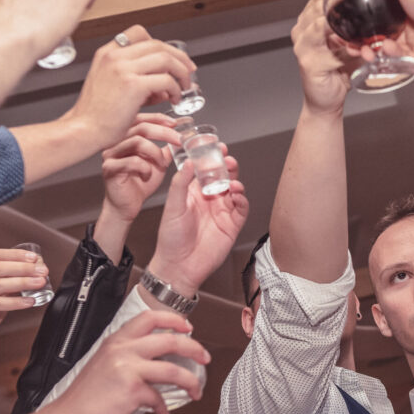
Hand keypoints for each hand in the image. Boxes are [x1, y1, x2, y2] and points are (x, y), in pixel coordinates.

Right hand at [48, 310, 209, 413]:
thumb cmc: (84, 399)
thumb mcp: (103, 365)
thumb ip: (127, 357)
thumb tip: (155, 360)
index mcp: (115, 341)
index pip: (149, 318)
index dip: (173, 320)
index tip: (187, 327)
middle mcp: (121, 351)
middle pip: (170, 340)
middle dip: (194, 349)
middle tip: (204, 358)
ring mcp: (127, 369)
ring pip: (173, 369)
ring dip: (191, 382)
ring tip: (196, 391)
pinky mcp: (131, 391)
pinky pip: (159, 397)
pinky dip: (163, 408)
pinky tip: (161, 413)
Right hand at [60, 25, 194, 151]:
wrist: (84, 130)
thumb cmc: (97, 114)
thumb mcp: (109, 84)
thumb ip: (133, 76)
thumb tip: (163, 81)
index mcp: (107, 53)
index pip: (139, 33)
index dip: (161, 44)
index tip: (173, 58)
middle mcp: (114, 56)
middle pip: (157, 45)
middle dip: (179, 58)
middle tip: (189, 71)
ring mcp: (124, 69)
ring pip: (165, 59)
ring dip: (181, 73)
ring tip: (182, 88)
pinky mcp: (134, 85)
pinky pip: (166, 80)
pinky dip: (176, 89)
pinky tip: (174, 99)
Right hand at [100, 114, 180, 222]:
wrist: (128, 205)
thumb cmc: (139, 184)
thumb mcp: (158, 163)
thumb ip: (165, 150)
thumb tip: (179, 138)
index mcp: (126, 137)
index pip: (140, 119)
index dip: (158, 118)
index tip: (175, 123)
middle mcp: (115, 142)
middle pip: (139, 127)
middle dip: (163, 132)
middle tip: (179, 140)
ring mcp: (110, 154)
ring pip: (136, 141)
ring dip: (155, 152)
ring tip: (162, 164)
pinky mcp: (109, 168)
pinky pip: (130, 161)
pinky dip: (144, 167)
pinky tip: (147, 175)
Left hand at [147, 154, 248, 297]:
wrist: (179, 267)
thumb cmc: (171, 239)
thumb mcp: (172, 207)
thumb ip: (181, 184)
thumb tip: (188, 163)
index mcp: (193, 192)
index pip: (205, 170)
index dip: (212, 157)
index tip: (216, 146)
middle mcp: (210, 200)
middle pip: (223, 177)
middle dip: (227, 166)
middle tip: (228, 160)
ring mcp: (222, 212)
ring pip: (235, 190)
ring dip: (236, 181)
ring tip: (232, 181)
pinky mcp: (232, 225)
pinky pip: (242, 208)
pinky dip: (242, 199)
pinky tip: (236, 196)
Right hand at [293, 0, 358, 114]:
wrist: (328, 102)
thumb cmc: (340, 73)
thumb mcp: (351, 44)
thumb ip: (357, 27)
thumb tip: (377, 10)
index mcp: (311, 22)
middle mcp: (303, 29)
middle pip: (318, 4)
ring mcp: (302, 44)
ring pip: (318, 19)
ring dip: (336, 12)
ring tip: (354, 6)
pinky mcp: (308, 61)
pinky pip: (320, 41)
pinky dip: (335, 36)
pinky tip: (347, 34)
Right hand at [350, 0, 413, 78]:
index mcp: (407, 4)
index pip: (379, 9)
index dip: (363, 14)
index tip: (348, 18)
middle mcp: (410, 23)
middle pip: (379, 32)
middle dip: (363, 38)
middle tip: (351, 41)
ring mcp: (413, 43)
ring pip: (384, 49)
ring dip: (372, 49)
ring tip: (368, 49)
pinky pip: (396, 62)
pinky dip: (389, 57)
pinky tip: (388, 50)